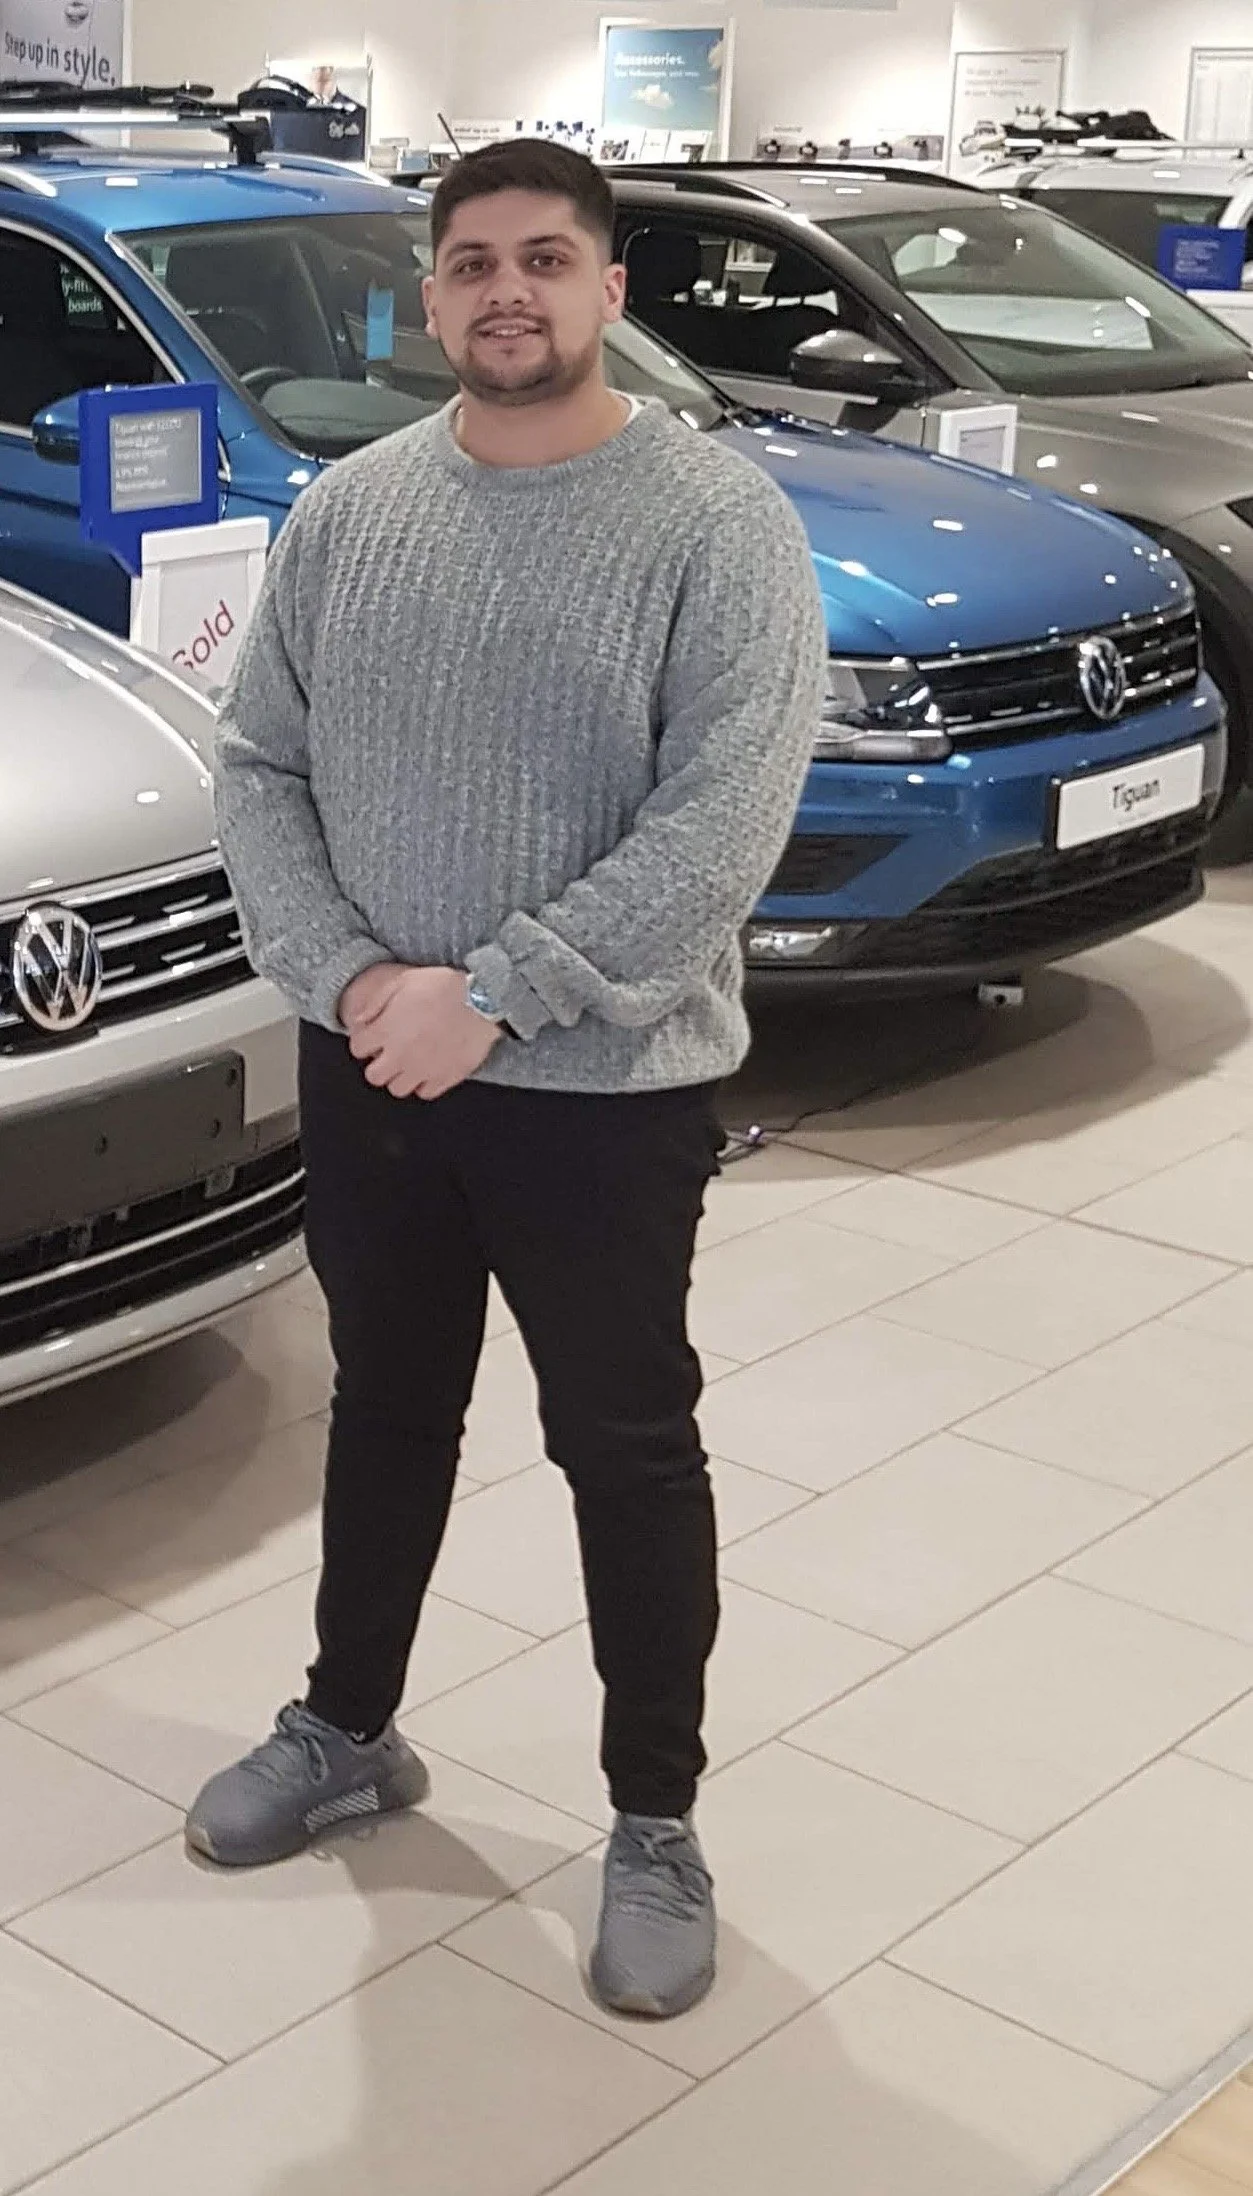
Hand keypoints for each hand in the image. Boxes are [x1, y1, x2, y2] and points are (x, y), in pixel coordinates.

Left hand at [346, 966, 501, 1099]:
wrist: (482, 999)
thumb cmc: (444, 987)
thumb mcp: (403, 980)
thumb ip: (375, 1001)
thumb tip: (359, 1019)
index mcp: (386, 1030)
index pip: (358, 1047)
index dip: (364, 1041)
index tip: (372, 1037)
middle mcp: (400, 1054)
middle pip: (374, 1076)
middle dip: (377, 1064)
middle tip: (388, 1053)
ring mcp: (423, 1069)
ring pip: (397, 1089)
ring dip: (399, 1076)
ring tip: (408, 1063)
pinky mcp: (445, 1077)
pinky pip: (425, 1092)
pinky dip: (424, 1084)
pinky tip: (428, 1068)